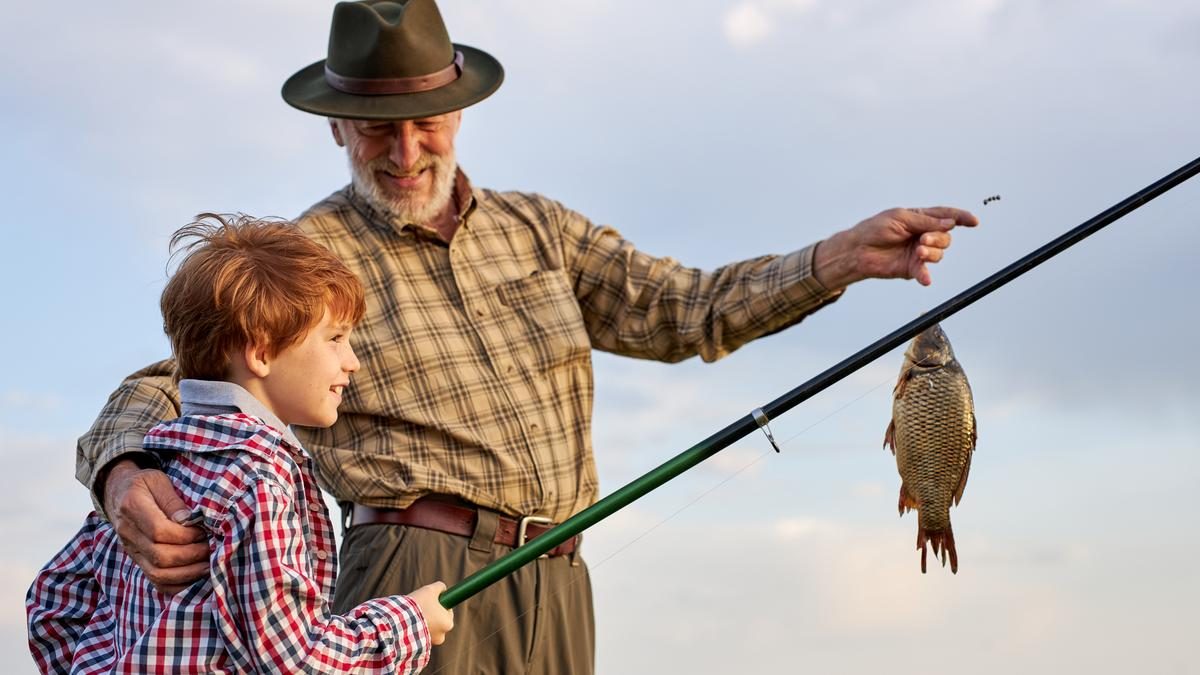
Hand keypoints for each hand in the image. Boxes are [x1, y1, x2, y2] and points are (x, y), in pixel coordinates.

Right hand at [104, 459, 208, 593]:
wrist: (118, 493)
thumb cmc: (143, 484)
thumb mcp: (158, 480)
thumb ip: (173, 500)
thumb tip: (189, 520)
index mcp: (132, 507)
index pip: (159, 531)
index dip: (186, 536)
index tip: (204, 531)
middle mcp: (128, 533)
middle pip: (160, 556)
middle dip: (191, 555)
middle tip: (211, 548)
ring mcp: (131, 550)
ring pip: (157, 574)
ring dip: (188, 573)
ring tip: (209, 563)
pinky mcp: (137, 561)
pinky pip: (156, 582)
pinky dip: (178, 584)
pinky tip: (196, 574)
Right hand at [408, 581, 454, 645]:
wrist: (398, 621)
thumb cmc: (418, 605)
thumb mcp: (431, 590)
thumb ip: (440, 587)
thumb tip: (442, 588)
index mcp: (448, 623)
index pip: (448, 611)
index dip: (440, 604)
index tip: (432, 600)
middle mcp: (441, 636)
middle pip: (438, 621)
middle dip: (432, 614)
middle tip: (421, 606)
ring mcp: (430, 643)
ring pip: (429, 628)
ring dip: (423, 622)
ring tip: (412, 614)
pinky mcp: (418, 646)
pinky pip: (419, 635)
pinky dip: (415, 629)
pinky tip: (408, 622)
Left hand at [813, 206, 978, 288]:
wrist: (858, 250)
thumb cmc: (875, 229)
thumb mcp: (900, 218)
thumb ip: (925, 221)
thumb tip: (949, 223)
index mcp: (920, 219)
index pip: (945, 216)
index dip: (961, 218)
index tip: (973, 221)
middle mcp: (922, 236)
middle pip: (945, 237)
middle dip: (938, 238)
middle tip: (923, 240)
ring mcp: (918, 253)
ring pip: (939, 254)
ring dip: (931, 253)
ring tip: (918, 251)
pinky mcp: (911, 268)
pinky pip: (925, 272)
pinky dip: (927, 275)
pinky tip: (926, 279)